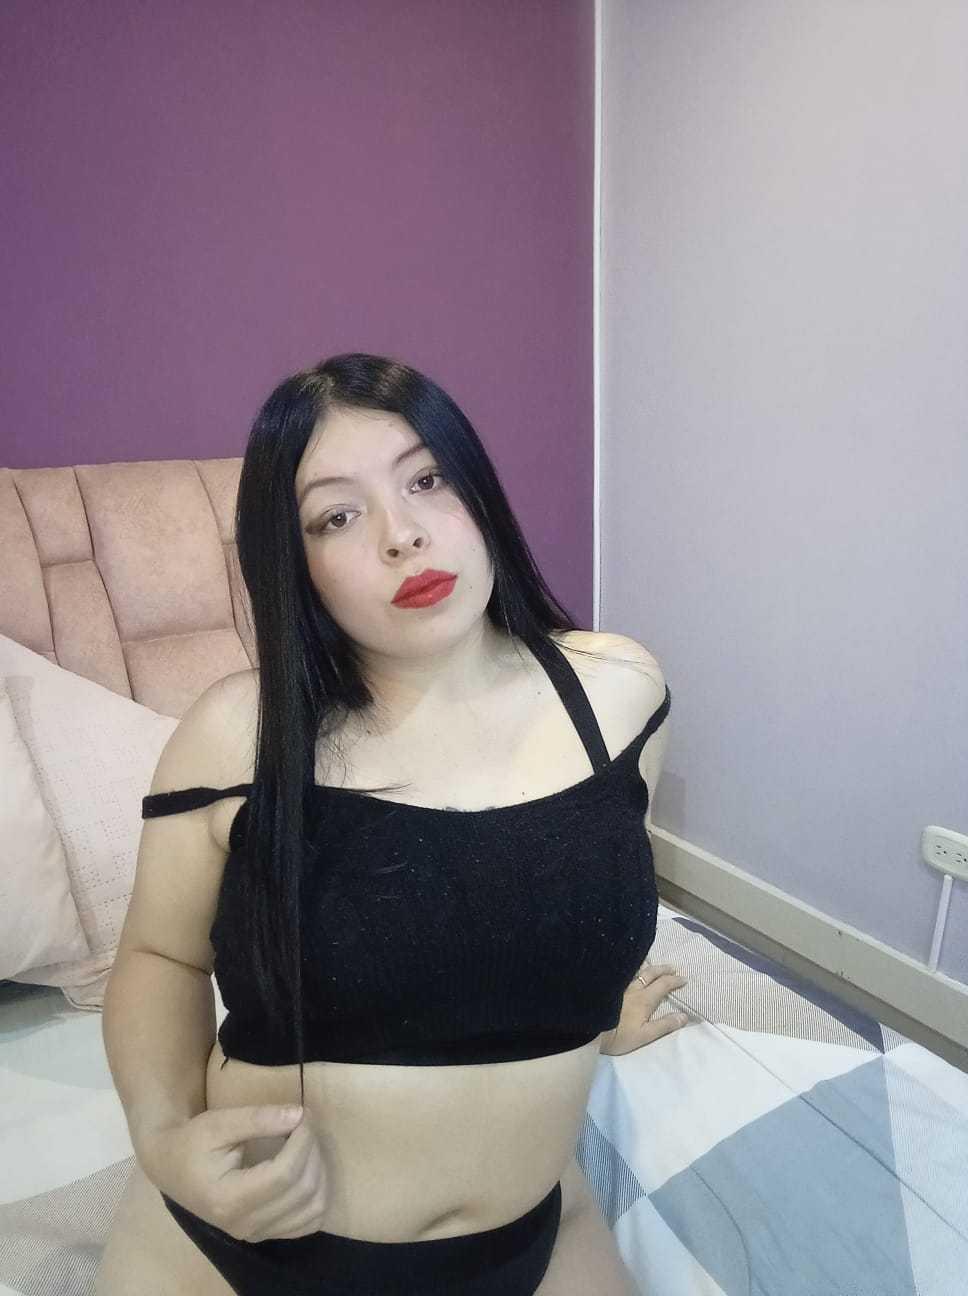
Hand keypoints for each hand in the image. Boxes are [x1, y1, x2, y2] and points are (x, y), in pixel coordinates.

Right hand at [139, 1105, 330, 1241]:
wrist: (172, 1168)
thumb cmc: (192, 1142)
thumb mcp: (218, 1122)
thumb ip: (258, 1119)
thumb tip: (299, 1115)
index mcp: (227, 1199)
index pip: (284, 1174)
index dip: (302, 1141)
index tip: (303, 1115)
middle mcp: (243, 1225)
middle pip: (302, 1190)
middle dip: (312, 1150)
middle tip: (304, 1124)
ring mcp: (255, 1234)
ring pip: (312, 1209)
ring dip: (319, 1172)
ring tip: (305, 1146)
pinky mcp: (264, 1234)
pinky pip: (308, 1223)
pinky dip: (317, 1195)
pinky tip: (306, 1170)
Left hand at [600, 962, 690, 1054]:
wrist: (590, 1029)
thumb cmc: (618, 1035)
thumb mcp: (645, 1035)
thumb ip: (664, 1026)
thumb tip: (684, 1016)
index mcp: (644, 999)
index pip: (663, 984)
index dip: (675, 981)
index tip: (684, 979)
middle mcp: (633, 988)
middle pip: (651, 973)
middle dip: (664, 969)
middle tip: (673, 967)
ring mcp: (620, 986)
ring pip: (636, 971)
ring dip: (648, 967)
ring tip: (653, 965)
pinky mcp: (608, 987)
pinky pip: (624, 974)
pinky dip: (632, 970)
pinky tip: (629, 971)